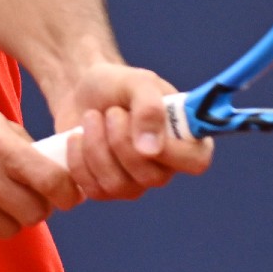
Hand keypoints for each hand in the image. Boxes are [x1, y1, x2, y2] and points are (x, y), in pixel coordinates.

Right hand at [0, 98, 83, 241]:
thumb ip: (25, 147)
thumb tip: (59, 172)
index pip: (51, 181)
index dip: (67, 193)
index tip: (67, 194)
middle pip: (33, 213)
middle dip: (39, 207)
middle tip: (30, 196)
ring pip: (9, 229)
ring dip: (12, 219)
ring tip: (1, 200)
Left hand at [54, 62, 213, 200]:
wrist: (80, 92)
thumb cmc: (116, 85)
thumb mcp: (137, 81)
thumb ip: (150, 107)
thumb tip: (151, 150)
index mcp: (185, 138)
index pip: (196, 161)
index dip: (171, 150)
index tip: (140, 122)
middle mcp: (164, 167)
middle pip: (151, 177)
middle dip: (121, 141)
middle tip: (111, 111)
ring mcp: (135, 183)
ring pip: (117, 185)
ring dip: (96, 146)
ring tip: (91, 118)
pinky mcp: (105, 189)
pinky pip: (92, 190)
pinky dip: (78, 160)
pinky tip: (76, 137)